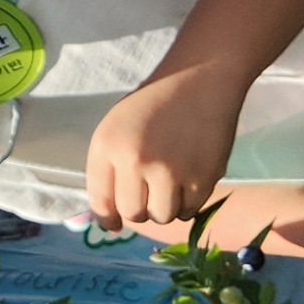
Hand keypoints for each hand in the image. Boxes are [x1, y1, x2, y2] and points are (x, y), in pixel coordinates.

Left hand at [84, 66, 250, 231]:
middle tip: (149, 192)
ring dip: (165, 207)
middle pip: (133, 214)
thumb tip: (112, 220)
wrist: (199, 79)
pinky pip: (190, 211)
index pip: (101, 201)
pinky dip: (188, 202)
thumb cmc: (154, 103)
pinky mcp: (202, 177)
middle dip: (139, 209)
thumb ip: (109, 169)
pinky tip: (189, 178)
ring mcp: (171, 171)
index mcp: (108, 145)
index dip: (107, 219)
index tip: (114, 224)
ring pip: (162, 216)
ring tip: (171, 183)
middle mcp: (136, 160)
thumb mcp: (116, 126)